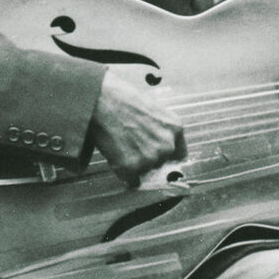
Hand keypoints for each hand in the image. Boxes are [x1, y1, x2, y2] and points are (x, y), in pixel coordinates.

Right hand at [88, 66, 186, 187]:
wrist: (99, 100)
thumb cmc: (119, 98)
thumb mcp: (150, 107)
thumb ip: (158, 127)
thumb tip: (153, 136)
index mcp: (175, 127)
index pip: (179, 154)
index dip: (166, 155)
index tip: (157, 155)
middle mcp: (167, 145)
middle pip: (161, 163)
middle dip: (147, 158)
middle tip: (131, 145)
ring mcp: (150, 158)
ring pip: (145, 171)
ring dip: (134, 164)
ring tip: (120, 145)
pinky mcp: (132, 167)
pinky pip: (131, 180)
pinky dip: (123, 174)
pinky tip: (116, 157)